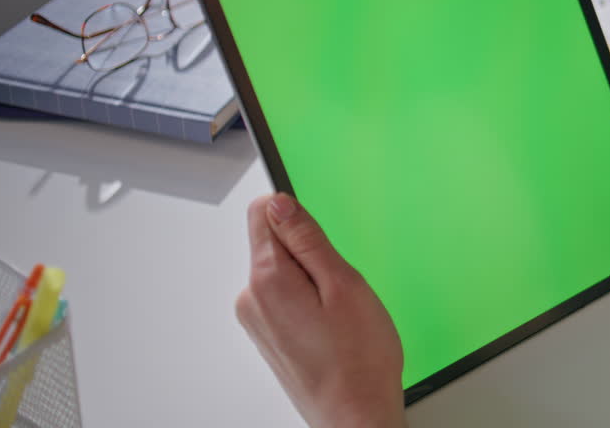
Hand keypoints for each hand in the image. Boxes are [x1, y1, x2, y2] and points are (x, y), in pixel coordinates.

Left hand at [237, 194, 406, 427]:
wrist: (355, 416)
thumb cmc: (358, 360)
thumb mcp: (344, 284)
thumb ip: (308, 238)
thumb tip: (280, 203)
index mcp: (268, 280)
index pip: (262, 212)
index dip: (297, 214)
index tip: (322, 238)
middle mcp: (251, 298)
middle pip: (274, 242)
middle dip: (311, 252)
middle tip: (341, 286)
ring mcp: (257, 319)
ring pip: (283, 270)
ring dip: (313, 279)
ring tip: (339, 312)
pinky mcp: (268, 334)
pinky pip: (285, 296)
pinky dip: (309, 301)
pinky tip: (332, 326)